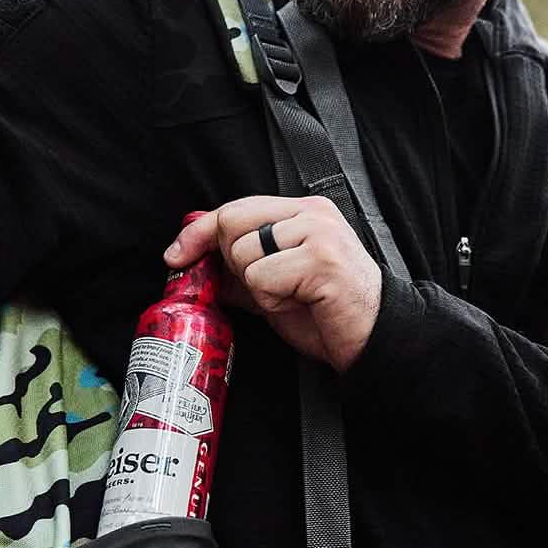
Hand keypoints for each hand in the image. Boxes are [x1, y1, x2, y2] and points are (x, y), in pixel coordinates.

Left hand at [164, 197, 381, 371]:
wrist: (371, 339)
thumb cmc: (326, 313)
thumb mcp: (274, 285)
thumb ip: (240, 268)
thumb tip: (194, 263)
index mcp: (301, 212)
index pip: (235, 208)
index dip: (198, 232)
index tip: (176, 255)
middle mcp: (310, 213)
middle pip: (232, 223)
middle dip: (234, 263)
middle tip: (267, 286)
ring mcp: (318, 233)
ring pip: (244, 253)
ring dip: (258, 287)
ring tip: (291, 296)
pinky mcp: (321, 260)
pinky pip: (262, 277)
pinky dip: (272, 299)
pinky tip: (299, 302)